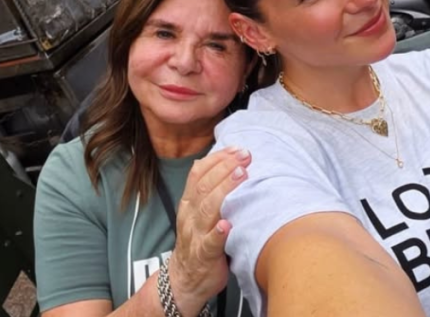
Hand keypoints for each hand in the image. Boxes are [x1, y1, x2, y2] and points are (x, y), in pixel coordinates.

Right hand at [168, 147, 251, 314]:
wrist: (184, 280)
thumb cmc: (198, 240)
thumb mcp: (198, 212)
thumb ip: (208, 189)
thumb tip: (224, 159)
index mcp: (189, 203)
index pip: (199, 173)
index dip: (218, 159)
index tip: (237, 148)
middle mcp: (189, 216)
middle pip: (204, 187)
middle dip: (225, 168)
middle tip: (245, 156)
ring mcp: (195, 236)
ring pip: (207, 209)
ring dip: (224, 191)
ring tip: (241, 176)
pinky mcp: (203, 256)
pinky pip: (209, 244)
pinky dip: (218, 233)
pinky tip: (228, 224)